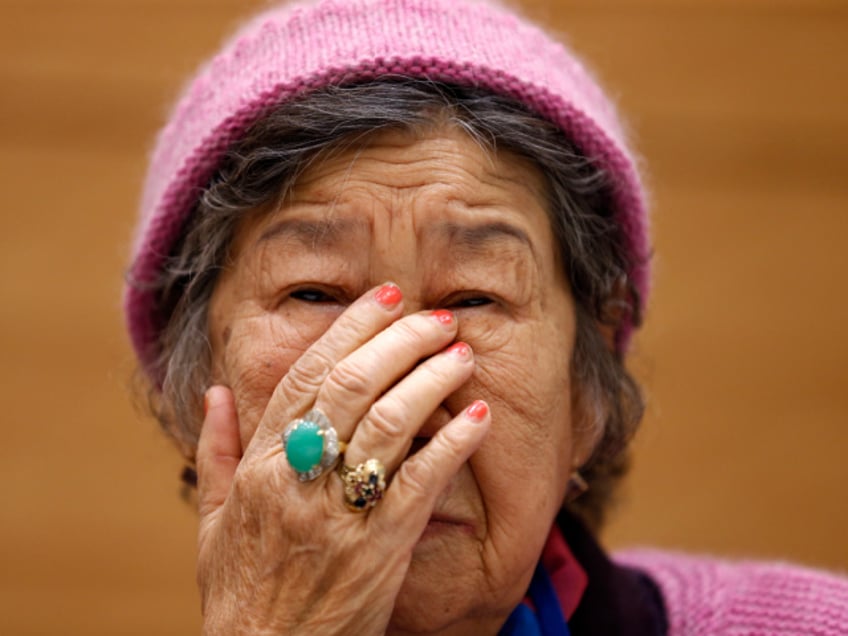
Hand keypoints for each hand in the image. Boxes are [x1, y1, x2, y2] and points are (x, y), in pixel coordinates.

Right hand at [195, 284, 490, 634]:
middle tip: (436, 317)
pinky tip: (478, 416)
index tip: (386, 298)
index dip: (350, 330)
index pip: (308, 376)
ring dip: (431, 380)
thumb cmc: (241, 591)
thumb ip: (218, 452)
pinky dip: (453, 443)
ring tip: (461, 353)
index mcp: (261, 466)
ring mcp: (341, 512)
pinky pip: (423, 483)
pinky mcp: (381, 547)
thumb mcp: (214, 522)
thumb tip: (214, 394)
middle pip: (354, 387)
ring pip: (391, 424)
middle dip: (400, 342)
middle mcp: (299, 479)